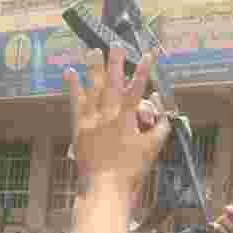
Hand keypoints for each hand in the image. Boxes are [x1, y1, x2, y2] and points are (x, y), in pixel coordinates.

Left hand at [67, 47, 170, 199]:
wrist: (104, 189)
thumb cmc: (130, 171)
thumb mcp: (152, 149)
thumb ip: (160, 127)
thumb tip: (163, 111)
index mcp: (127, 119)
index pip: (137, 89)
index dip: (143, 71)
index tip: (148, 54)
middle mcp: (107, 116)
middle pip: (112, 84)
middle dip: (115, 62)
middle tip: (116, 44)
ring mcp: (91, 121)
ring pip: (92, 89)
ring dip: (92, 68)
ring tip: (91, 50)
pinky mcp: (78, 128)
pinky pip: (75, 103)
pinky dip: (73, 87)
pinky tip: (70, 72)